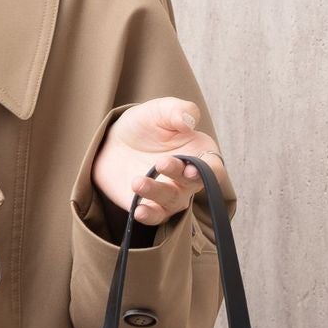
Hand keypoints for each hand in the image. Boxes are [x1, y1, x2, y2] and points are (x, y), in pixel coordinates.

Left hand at [91, 96, 227, 228]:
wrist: (114, 141)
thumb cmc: (145, 124)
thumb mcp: (159, 110)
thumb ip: (177, 111)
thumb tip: (189, 121)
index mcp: (200, 153)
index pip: (213, 167)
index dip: (207, 171)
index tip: (191, 167)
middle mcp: (189, 178)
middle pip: (193, 184)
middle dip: (178, 175)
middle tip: (160, 163)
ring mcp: (171, 194)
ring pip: (173, 202)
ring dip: (158, 193)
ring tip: (137, 181)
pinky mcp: (150, 206)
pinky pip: (155, 216)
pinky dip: (149, 216)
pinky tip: (139, 210)